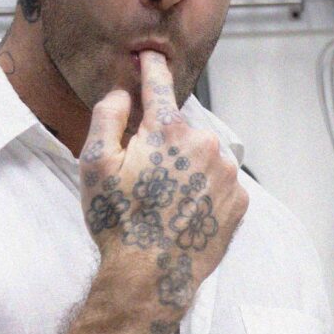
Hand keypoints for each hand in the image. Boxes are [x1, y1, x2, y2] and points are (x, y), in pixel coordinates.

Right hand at [79, 51, 247, 320]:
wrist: (152, 276)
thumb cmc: (119, 222)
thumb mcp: (94, 164)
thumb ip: (107, 117)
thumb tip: (122, 94)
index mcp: (167, 130)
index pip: (159, 85)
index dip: (152, 69)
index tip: (152, 58)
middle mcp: (204, 144)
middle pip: (182, 129)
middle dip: (165, 144)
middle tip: (144, 178)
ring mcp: (226, 173)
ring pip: (203, 157)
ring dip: (187, 168)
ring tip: (164, 202)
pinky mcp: (239, 200)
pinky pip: (220, 184)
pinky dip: (205, 192)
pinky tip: (184, 214)